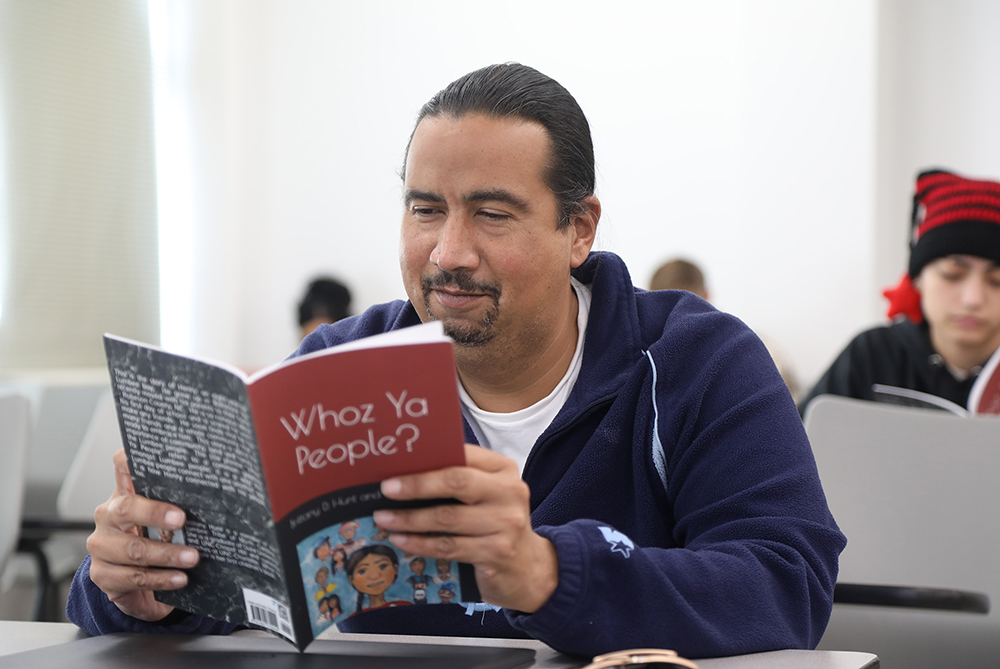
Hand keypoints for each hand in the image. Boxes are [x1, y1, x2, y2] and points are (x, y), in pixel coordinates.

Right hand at [86, 448, 198, 620]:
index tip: (145, 456)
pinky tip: (179, 578)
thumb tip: (216, 495)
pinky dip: (160, 579)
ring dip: (166, 554)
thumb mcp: (165, 520)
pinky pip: (133, 577)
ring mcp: (102, 546)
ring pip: (133, 549)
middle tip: (182, 519)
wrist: (134, 584)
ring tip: (192, 557)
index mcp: (124, 495)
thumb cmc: (154, 541)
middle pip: (127, 508)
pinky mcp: (102, 575)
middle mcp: (108, 516)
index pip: (122, 468)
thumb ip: (178, 504)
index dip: (131, 459)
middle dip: (155, 513)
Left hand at [373, 445, 557, 612]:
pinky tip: (401, 540)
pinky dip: (421, 543)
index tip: (396, 465)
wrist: (529, 569)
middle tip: (386, 489)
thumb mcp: (487, 495)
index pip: (463, 456)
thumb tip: (406, 474)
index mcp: (503, 469)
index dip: (428, 460)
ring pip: (448, 518)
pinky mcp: (497, 553)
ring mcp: (506, 524)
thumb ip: (460, 481)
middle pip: (457, 482)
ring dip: (410, 519)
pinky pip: (450, 547)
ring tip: (385, 518)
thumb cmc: (497, 524)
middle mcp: (510, 492)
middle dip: (417, 485)